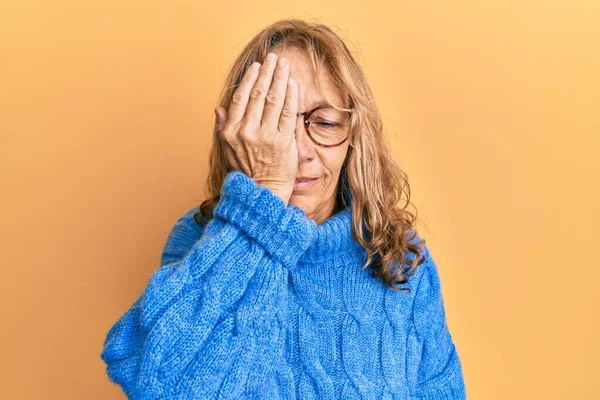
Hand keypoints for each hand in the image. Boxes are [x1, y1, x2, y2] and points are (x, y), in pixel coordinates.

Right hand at [214, 52, 298, 205]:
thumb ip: (224, 127)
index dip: (250, 79)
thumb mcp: (228, 150)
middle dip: (268, 72)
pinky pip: (288, 113)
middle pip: (258, 94)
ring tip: (284, 65)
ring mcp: (266, 136)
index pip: (241, 98)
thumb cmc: (247, 172)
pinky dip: (291, 96)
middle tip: (274, 58)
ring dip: (280, 78)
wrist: (263, 193)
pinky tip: (292, 84)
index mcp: (231, 132)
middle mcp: (247, 131)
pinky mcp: (284, 142)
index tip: (258, 67)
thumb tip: (218, 109)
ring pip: (274, 99)